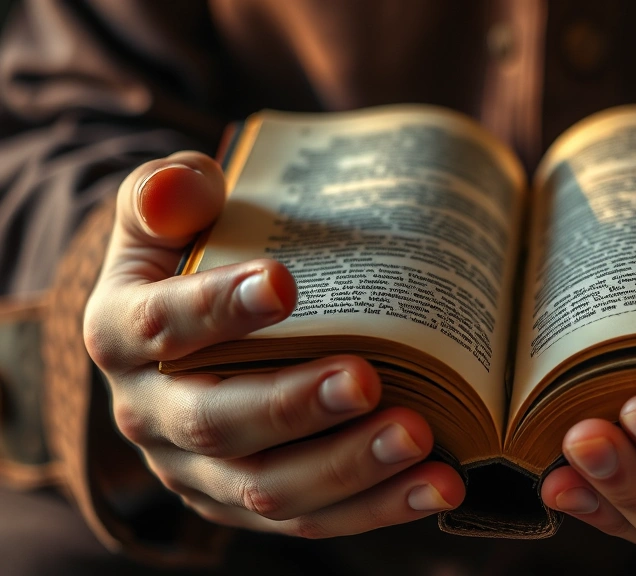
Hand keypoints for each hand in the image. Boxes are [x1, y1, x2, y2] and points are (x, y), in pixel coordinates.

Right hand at [84, 152, 463, 536]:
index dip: (214, 307)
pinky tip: (434, 486)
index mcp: (120, 333)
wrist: (186, 324)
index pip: (158, 325)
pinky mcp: (244, 503)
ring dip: (346, 468)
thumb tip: (185, 187)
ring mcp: (197, 470)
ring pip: (267, 486)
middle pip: (216, 422)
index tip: (281, 283)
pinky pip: (308, 519)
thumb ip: (170, 192)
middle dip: (293, 406)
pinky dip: (375, 508)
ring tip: (417, 438)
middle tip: (365, 379)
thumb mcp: (167, 210)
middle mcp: (148, 414)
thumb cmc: (191, 255)